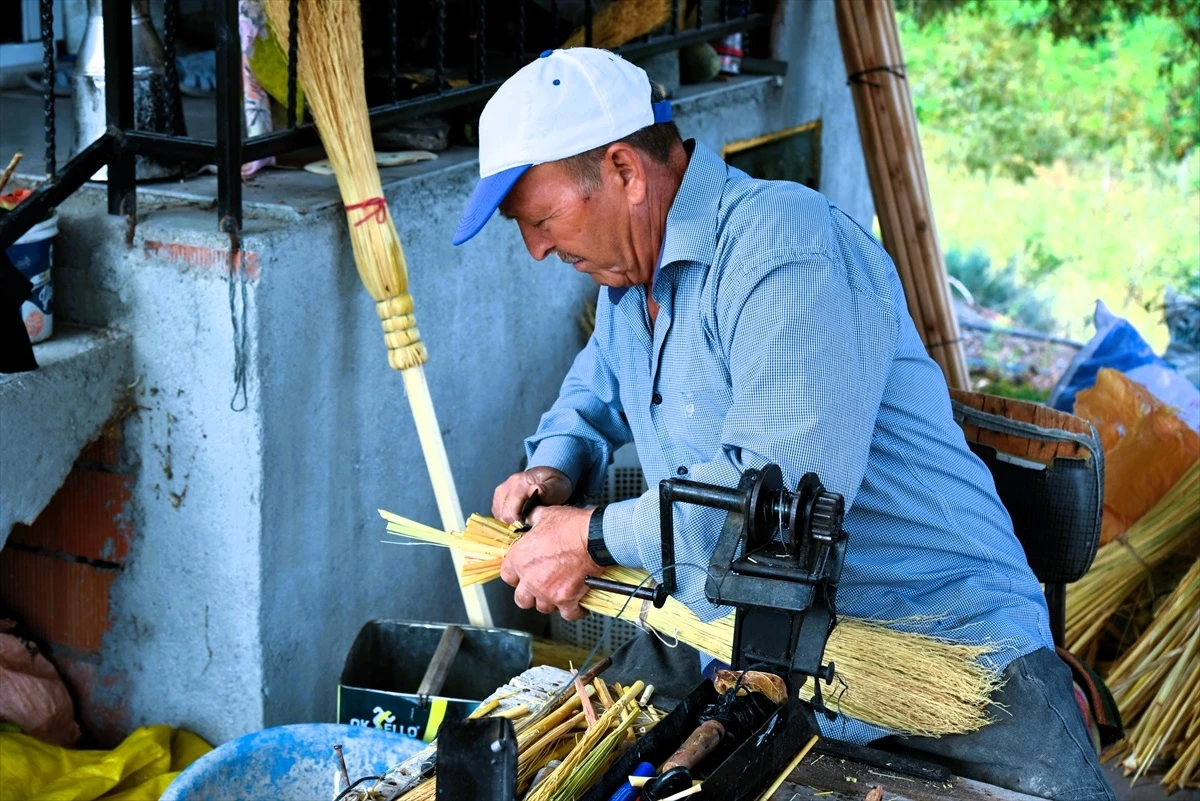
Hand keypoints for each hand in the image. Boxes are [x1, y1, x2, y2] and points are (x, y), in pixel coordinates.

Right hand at [492, 467, 573, 524]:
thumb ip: (547, 490)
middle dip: (514, 525)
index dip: (518, 524)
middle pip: (502, 515)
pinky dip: (507, 519)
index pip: (510, 511)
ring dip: (510, 522)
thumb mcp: (557, 486)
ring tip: (525, 521)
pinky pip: (498, 514)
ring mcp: (500, 492)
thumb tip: (536, 489)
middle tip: (529, 526)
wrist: (548, 478)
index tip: (530, 527)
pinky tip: (519, 519)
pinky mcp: (498, 498)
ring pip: (498, 516)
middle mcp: (506, 486)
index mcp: (519, 483)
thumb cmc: (554, 485)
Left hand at [500, 505, 599, 620]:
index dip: (516, 575)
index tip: (523, 574)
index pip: (507, 576)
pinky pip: (568, 614)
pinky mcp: (566, 600)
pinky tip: (577, 605)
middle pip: (522, 599)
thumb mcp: (545, 515)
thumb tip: (531, 519)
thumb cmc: (571, 526)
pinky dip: (574, 611)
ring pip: (543, 608)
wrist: (594, 538)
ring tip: (558, 593)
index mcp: (520, 559)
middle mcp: (530, 579)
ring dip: (550, 602)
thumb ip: (533, 520)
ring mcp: (547, 592)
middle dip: (530, 595)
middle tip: (540, 587)